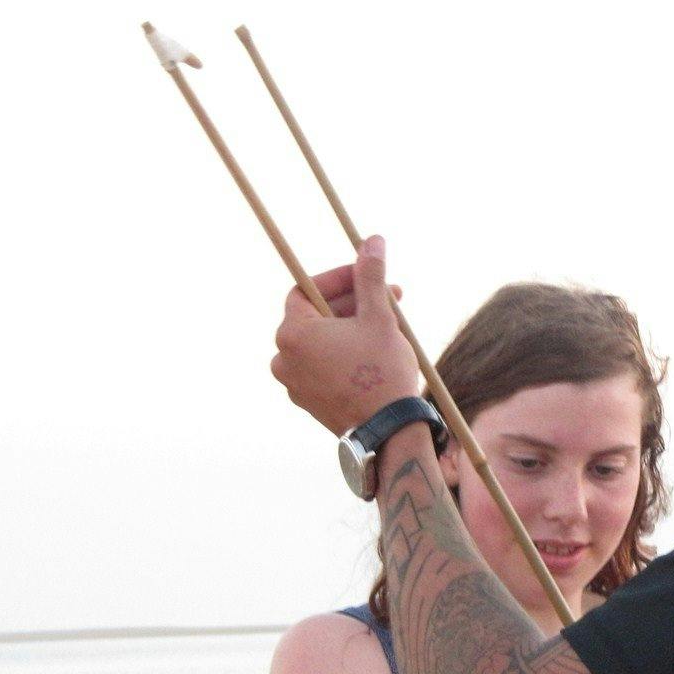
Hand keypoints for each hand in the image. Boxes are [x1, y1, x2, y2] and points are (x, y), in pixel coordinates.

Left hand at [270, 235, 419, 434]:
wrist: (388, 432)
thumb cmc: (381, 372)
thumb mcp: (379, 316)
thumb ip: (371, 276)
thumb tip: (372, 240)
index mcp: (292, 333)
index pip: (306, 290)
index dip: (337, 278)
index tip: (365, 274)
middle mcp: (284, 358)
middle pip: (315, 316)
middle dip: (352, 303)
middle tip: (389, 298)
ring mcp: (294, 384)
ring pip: (321, 342)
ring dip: (351, 328)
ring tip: (387, 326)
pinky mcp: (309, 402)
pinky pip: (323, 366)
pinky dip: (344, 354)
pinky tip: (375, 353)